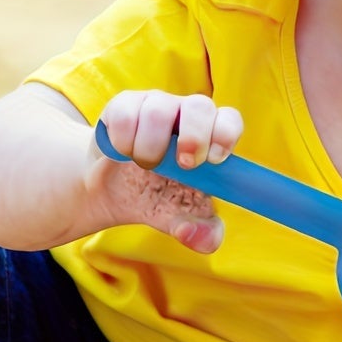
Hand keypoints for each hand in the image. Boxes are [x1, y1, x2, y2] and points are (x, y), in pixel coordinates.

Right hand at [93, 91, 243, 253]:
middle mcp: (185, 116)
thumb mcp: (181, 220)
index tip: (214, 160)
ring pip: (158, 108)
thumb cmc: (158, 198)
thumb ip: (202, 233)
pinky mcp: (123, 106)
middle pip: (200, 104)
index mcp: (209, 137)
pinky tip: (123, 154)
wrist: (112, 192)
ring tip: (145, 165)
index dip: (226, 134)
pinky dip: (123, 140)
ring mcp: (154, 106)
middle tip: (182, 166)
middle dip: (194, 136)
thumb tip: (196, 237)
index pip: (230, 120)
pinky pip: (124, 113)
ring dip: (150, 146)